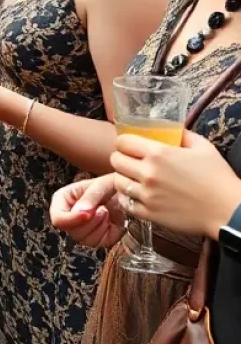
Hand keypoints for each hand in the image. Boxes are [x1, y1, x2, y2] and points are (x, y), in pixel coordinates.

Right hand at [49, 174, 125, 247]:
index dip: (71, 219)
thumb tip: (81, 213)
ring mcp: (82, 230)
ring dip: (99, 226)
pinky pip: (98, 244)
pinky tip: (111, 221)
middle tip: (102, 209)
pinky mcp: (96, 239)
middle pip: (71, 231)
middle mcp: (69, 217)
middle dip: (91, 221)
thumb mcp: (101, 184)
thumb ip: (90, 196)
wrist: (127, 195)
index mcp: (62, 201)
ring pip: (84, 240)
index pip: (58, 218)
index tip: (88, 214)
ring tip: (107, 212)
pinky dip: (107, 233)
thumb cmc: (111, 185)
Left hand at [110, 130, 240, 240]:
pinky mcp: (149, 214)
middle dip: (121, 158)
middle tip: (129, 161)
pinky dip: (126, 198)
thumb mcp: (202, 146)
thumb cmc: (217, 177)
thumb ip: (181, 134)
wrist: (228, 211)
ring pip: (117, 181)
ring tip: (132, 178)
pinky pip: (125, 203)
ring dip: (122, 178)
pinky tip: (135, 195)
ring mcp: (147, 195)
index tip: (129, 146)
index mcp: (159, 153)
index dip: (123, 142)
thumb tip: (169, 129)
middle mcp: (148, 173)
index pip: (122, 142)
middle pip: (115, 160)